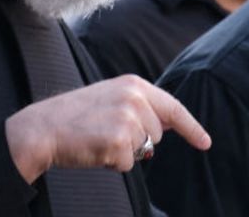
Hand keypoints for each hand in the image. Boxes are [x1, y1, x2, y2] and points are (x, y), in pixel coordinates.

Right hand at [4, 74, 210, 181]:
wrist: (42, 128)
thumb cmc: (74, 117)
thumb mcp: (110, 99)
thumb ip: (140, 107)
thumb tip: (166, 127)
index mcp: (134, 84)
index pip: (173, 107)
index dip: (192, 127)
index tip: (205, 142)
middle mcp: (135, 97)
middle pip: (157, 135)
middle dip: (138, 141)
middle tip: (105, 132)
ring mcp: (128, 118)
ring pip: (144, 150)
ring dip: (125, 152)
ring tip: (98, 138)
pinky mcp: (119, 141)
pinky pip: (129, 164)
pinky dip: (113, 163)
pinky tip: (95, 149)